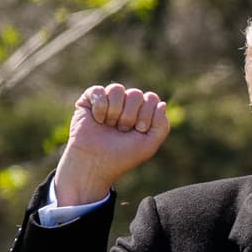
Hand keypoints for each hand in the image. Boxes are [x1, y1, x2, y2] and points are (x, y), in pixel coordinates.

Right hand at [54, 83, 171, 205]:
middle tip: (122, 130)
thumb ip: (162, 125)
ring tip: (109, 126)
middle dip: (130, 116)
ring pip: (117, 89)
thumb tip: (162, 103)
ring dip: (114, 112)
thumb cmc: (123, 155)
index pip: (152, 98)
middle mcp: (126, 104)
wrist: (95, 162)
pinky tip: (98, 120)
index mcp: (142, 113)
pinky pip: (99, 90)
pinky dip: (100, 108)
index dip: (146, 115)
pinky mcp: (89, 99)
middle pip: (135, 94)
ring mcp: (108, 100)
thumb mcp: (149, 144)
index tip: (139, 130)